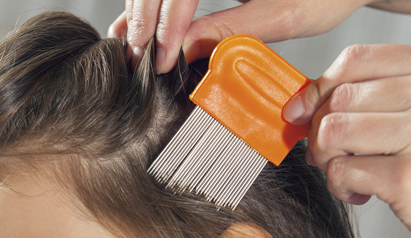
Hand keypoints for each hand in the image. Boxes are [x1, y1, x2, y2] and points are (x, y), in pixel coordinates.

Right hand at [108, 0, 367, 72]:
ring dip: (142, 8)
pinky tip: (140, 24)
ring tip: (130, 43)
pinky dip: (154, 2)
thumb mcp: (281, 16)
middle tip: (135, 56)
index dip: (166, 24)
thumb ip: (229, 31)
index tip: (162, 60)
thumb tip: (187, 53)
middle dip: (143, 16)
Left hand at [284, 44, 410, 237]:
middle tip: (335, 159)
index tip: (306, 114)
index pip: (356, 60)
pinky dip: (341, 187)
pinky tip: (366, 196)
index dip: (319, 88)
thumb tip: (307, 103)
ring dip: (328, 161)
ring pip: (332, 131)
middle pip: (337, 97)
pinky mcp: (409, 177)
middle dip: (321, 132)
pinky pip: (341, 171)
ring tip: (353, 178)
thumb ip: (387, 99)